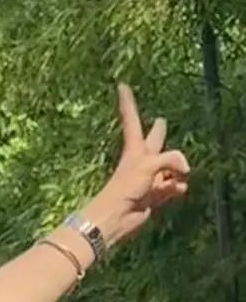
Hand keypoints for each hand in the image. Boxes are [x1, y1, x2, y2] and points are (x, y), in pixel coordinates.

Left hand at [88, 83, 190, 248]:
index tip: (121, 85)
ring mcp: (149, 178)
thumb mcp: (148, 165)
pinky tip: (177, 190)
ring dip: (176, 170)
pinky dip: (177, 188)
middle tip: (162, 121)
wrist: (116, 216)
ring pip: (169, 168)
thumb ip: (171, 160)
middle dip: (158, 133)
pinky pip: (174, 187)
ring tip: (181, 172)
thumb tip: (185, 172)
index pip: (132, 119)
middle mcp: (142, 161)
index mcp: (135, 149)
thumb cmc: (124, 187)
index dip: (128, 102)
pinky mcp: (155, 195)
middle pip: (154, 142)